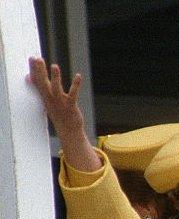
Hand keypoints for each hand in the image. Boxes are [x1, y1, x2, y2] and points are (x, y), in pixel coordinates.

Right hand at [27, 57, 99, 171]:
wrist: (68, 131)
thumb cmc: (59, 114)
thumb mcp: (48, 101)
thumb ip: (42, 89)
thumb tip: (31, 79)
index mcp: (45, 97)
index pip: (37, 81)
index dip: (34, 70)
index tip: (31, 58)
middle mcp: (51, 99)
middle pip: (43, 83)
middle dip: (40, 71)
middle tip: (37, 58)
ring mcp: (60, 103)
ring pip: (56, 89)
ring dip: (55, 78)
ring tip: (54, 66)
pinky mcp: (70, 106)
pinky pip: (73, 95)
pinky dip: (75, 85)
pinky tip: (78, 75)